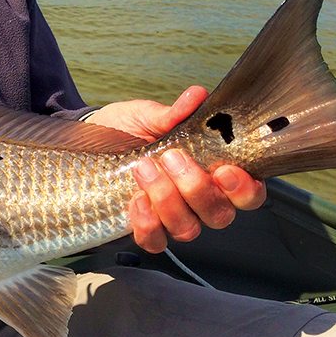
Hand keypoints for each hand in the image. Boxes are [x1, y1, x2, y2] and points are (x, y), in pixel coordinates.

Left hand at [86, 86, 265, 253]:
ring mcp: (172, 216)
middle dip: (197, 188)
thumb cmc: (126, 128)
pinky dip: (147, 223)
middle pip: (219, 214)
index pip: (247, 193)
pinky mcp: (144, 227)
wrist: (89, 140)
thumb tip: (197, 95)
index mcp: (211, 171)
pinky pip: (155, 241)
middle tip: (172, 158)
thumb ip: (175, 112)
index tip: (224, 170)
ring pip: (188, 228)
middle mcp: (197, 200)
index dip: (244, 188)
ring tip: (144, 167)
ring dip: (167, 199)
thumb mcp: (148, 115)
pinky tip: (135, 200)